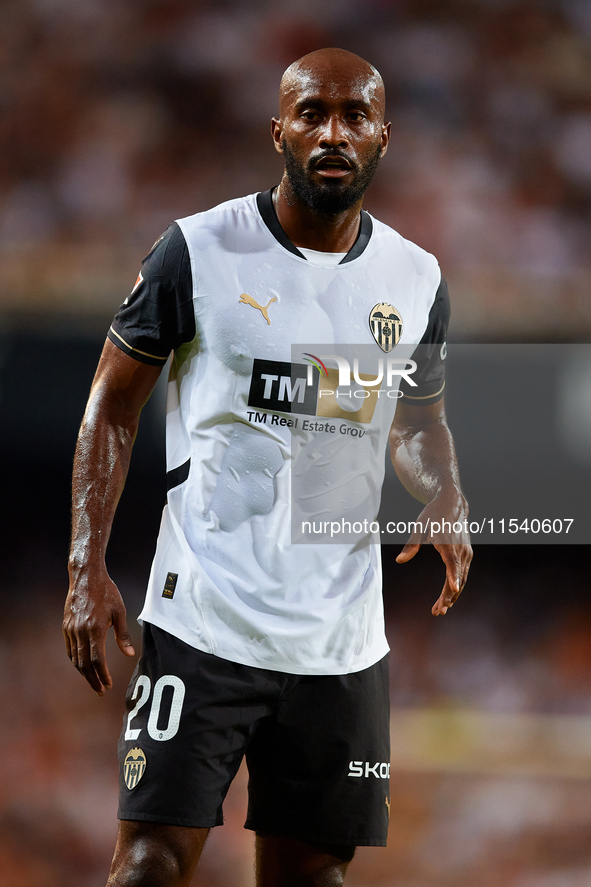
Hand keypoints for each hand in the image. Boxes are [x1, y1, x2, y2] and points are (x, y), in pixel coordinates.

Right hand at [63, 569, 134, 694]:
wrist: (86, 577)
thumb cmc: (107, 592)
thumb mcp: (120, 611)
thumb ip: (123, 635)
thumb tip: (130, 654)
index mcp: (95, 629)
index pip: (97, 660)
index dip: (103, 675)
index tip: (109, 685)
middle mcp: (80, 632)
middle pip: (84, 664)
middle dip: (93, 680)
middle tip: (101, 691)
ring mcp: (71, 630)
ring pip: (75, 658)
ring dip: (84, 673)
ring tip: (94, 681)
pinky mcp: (66, 626)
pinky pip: (70, 649)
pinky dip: (76, 661)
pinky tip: (83, 666)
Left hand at [395, 490, 472, 615]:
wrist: (453, 503)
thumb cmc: (434, 513)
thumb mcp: (419, 526)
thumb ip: (411, 545)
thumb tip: (399, 561)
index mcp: (448, 542)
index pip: (452, 563)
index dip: (453, 577)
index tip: (453, 589)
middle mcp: (460, 549)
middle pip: (457, 577)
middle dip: (448, 596)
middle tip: (437, 611)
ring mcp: (466, 552)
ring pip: (461, 578)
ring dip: (452, 595)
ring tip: (440, 609)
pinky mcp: (467, 554)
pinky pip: (463, 574)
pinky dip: (456, 586)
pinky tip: (448, 597)